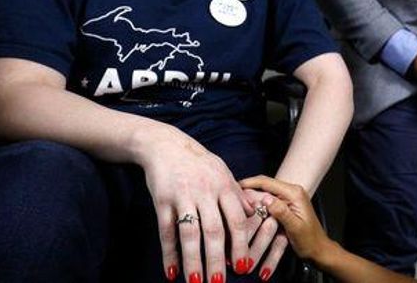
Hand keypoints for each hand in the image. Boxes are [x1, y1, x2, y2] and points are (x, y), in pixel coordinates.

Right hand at [139, 128, 253, 282]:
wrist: (166, 145)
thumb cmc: (199, 163)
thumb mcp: (223, 173)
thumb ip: (237, 195)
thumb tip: (254, 215)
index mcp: (224, 186)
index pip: (236, 219)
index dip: (241, 244)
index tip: (244, 266)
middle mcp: (205, 192)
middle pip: (213, 230)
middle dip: (217, 259)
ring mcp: (183, 196)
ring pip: (189, 233)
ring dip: (193, 261)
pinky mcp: (162, 201)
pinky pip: (166, 231)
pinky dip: (169, 253)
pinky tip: (172, 272)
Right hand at [240, 176, 332, 262]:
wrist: (319, 250)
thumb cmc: (310, 241)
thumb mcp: (295, 227)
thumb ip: (282, 212)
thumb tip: (265, 199)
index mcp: (295, 193)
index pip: (268, 182)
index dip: (250, 183)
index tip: (234, 186)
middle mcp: (292, 192)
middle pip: (265, 185)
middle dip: (248, 189)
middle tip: (231, 196)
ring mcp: (288, 198)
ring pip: (265, 193)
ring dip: (251, 196)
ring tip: (236, 201)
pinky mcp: (285, 205)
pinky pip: (268, 201)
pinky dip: (257, 203)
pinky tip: (247, 209)